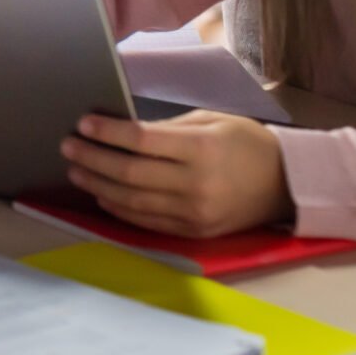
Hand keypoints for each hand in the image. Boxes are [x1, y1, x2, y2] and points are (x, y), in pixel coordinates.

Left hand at [60, 112, 292, 237]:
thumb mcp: (211, 122)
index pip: (141, 140)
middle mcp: (195, 184)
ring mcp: (194, 212)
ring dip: (98, 185)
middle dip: (93, 158)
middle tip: (68, 146)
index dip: (107, 132)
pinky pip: (146, 221)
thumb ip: (167, 129)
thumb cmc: (246, 143)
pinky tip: (102, 194)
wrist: (287, 184)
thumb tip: (122, 130)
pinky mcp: (194, 232)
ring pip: (132, 200)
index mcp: (201, 149)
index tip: (83, 124)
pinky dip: (119, 208)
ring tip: (76, 170)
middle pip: (130, 172)